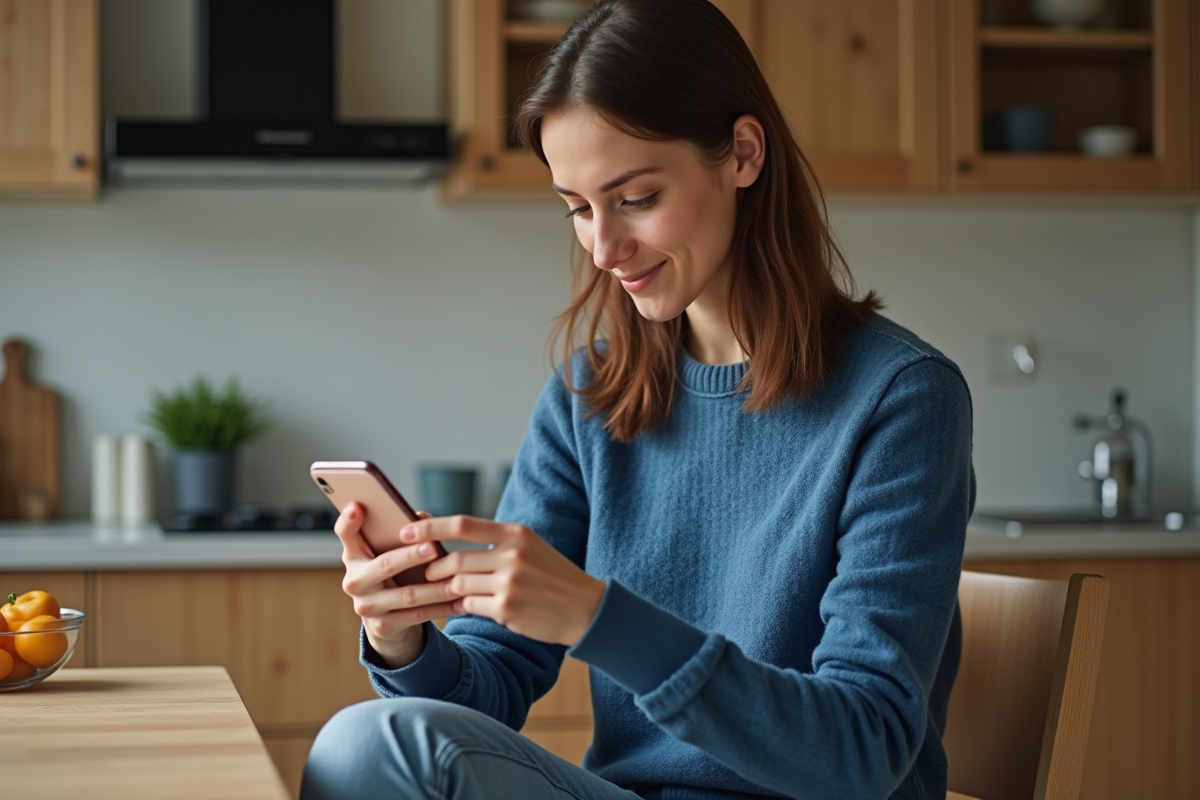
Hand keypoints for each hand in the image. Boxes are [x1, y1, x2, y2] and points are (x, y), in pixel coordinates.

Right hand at [333, 502, 459, 667]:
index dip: (349, 521)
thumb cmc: (391, 572)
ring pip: (407, 595)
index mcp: (354, 555)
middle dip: (410, 556)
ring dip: (436, 587)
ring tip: (459, 579)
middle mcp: (354, 581)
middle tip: (433, 548)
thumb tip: (423, 517)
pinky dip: (441, 609)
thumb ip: (401, 532)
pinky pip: (417, 616)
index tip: (358, 506)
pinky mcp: (382, 626)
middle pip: (384, 565)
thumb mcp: (389, 552)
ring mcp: (366, 606)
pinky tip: (461, 602)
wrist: (384, 616)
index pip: (345, 534)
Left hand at [408, 516, 605, 646]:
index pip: (461, 524)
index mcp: (515, 533)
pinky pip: (470, 606)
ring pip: (458, 585)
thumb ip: (495, 541)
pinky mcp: (507, 609)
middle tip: (427, 574)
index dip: (429, 527)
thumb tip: (450, 538)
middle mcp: (512, 555)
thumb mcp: (529, 546)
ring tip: (449, 592)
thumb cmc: (552, 576)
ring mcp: (510, 583)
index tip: (406, 530)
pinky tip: (476, 606)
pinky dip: (466, 607)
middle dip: (434, 569)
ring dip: (450, 591)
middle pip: (454, 560)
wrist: (585, 607)